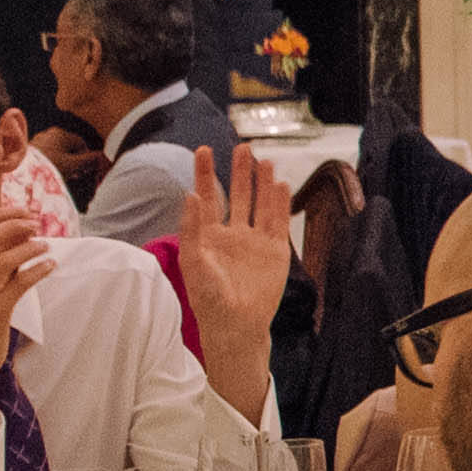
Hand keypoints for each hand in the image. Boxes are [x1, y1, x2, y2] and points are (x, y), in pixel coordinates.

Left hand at [175, 146, 294, 417]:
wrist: (236, 324)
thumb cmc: (208, 297)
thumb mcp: (193, 261)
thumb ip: (192, 228)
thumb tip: (190, 194)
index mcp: (207, 234)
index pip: (207, 197)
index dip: (205, 174)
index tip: (204, 150)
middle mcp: (232, 233)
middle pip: (237, 194)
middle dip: (239, 171)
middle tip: (242, 146)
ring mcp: (255, 240)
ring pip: (260, 203)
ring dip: (262, 182)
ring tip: (265, 160)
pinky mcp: (275, 250)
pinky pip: (278, 220)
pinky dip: (280, 202)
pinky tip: (280, 184)